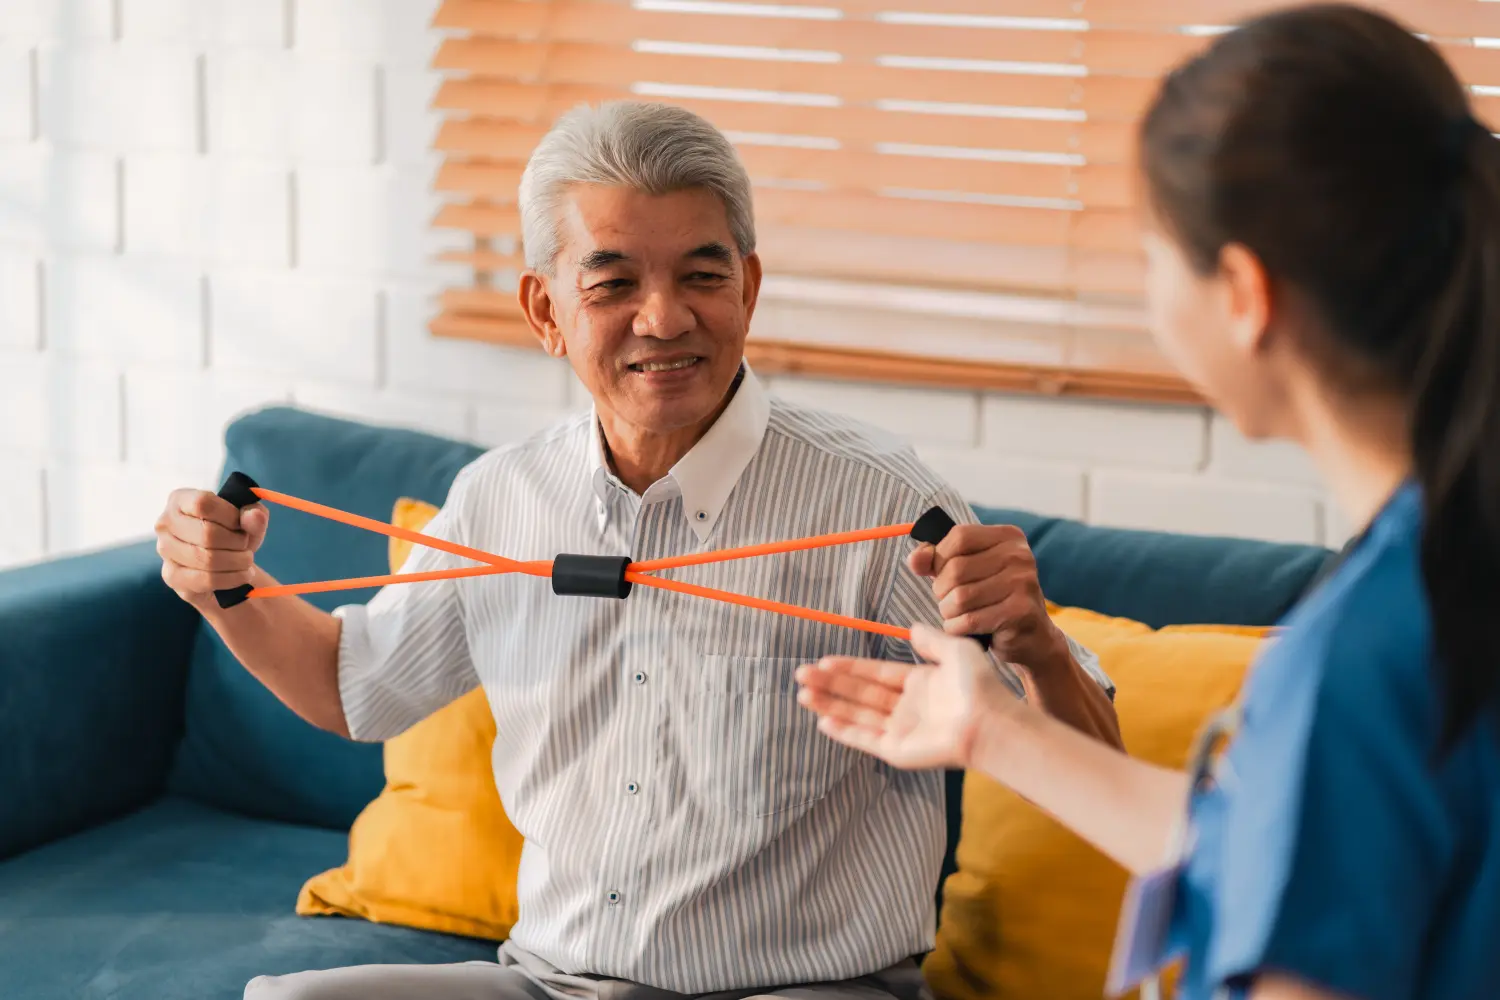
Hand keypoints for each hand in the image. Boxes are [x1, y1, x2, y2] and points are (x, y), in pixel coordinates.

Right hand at [155, 488, 267, 610]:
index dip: (230, 516)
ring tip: (247, 561)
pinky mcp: (171, 576)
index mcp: (180, 500)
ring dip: (237, 562)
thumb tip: (254, 515)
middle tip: (247, 546)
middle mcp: (165, 523)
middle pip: (206, 534)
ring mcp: (165, 551)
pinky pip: (205, 580)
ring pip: (206, 559)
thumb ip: (255, 514)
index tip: (242, 525)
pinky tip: (242, 575)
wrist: (226, 563)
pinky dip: (231, 578)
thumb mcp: (250, 519)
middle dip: (237, 543)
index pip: (203, 503)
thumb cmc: (233, 533)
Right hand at [795, 623, 1016, 769]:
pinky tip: (823, 720)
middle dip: (830, 684)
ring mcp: (902, 730)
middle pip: (860, 694)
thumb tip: (912, 627)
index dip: (850, 667)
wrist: (989, 722)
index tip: (824, 660)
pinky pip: (865, 739)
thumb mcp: (956, 650)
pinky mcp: (898, 751)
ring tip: (802, 694)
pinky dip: (844, 731)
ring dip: (829, 704)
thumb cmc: (978, 687)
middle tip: (800, 674)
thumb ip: (931, 640)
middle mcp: (908, 708)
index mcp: (920, 684)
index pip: (876, 674)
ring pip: (857, 715)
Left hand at [909, 522, 1066, 674]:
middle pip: (956, 569)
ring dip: (948, 612)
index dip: (940, 557)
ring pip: (959, 597)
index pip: (959, 536)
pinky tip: (963, 628)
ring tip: (958, 615)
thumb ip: (936, 560)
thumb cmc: (992, 598)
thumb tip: (915, 560)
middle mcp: (1019, 555)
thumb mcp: (965, 571)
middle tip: (950, 601)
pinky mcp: (1021, 612)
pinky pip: (969, 621)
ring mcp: (1023, 583)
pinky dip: (956, 628)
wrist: (1031, 636)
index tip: (941, 573)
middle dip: (942, 590)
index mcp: (1008, 536)